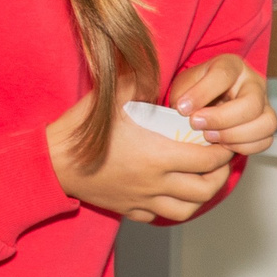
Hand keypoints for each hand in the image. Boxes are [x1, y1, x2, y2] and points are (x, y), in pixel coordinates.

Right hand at [47, 88, 233, 222]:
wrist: (52, 163)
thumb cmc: (82, 129)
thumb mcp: (115, 95)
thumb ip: (142, 79)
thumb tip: (159, 60)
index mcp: (159, 155)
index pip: (208, 159)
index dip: (223, 151)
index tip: (224, 141)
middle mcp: (155, 182)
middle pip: (205, 189)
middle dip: (220, 175)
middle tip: (221, 161)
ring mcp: (142, 199)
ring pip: (186, 209)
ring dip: (200, 196)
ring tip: (203, 179)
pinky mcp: (129, 209)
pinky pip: (160, 216)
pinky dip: (172, 206)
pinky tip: (172, 191)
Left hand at [169, 53, 276, 156]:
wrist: (205, 103)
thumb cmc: (195, 91)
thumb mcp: (184, 85)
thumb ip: (183, 95)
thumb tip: (187, 111)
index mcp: (232, 65)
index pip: (224, 75)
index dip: (202, 93)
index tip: (182, 108)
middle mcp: (254, 83)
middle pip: (251, 103)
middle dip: (221, 119)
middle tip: (197, 125)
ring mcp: (264, 105)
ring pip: (267, 123)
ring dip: (236, 136)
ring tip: (210, 137)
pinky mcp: (266, 126)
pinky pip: (266, 141)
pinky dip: (244, 147)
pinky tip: (223, 144)